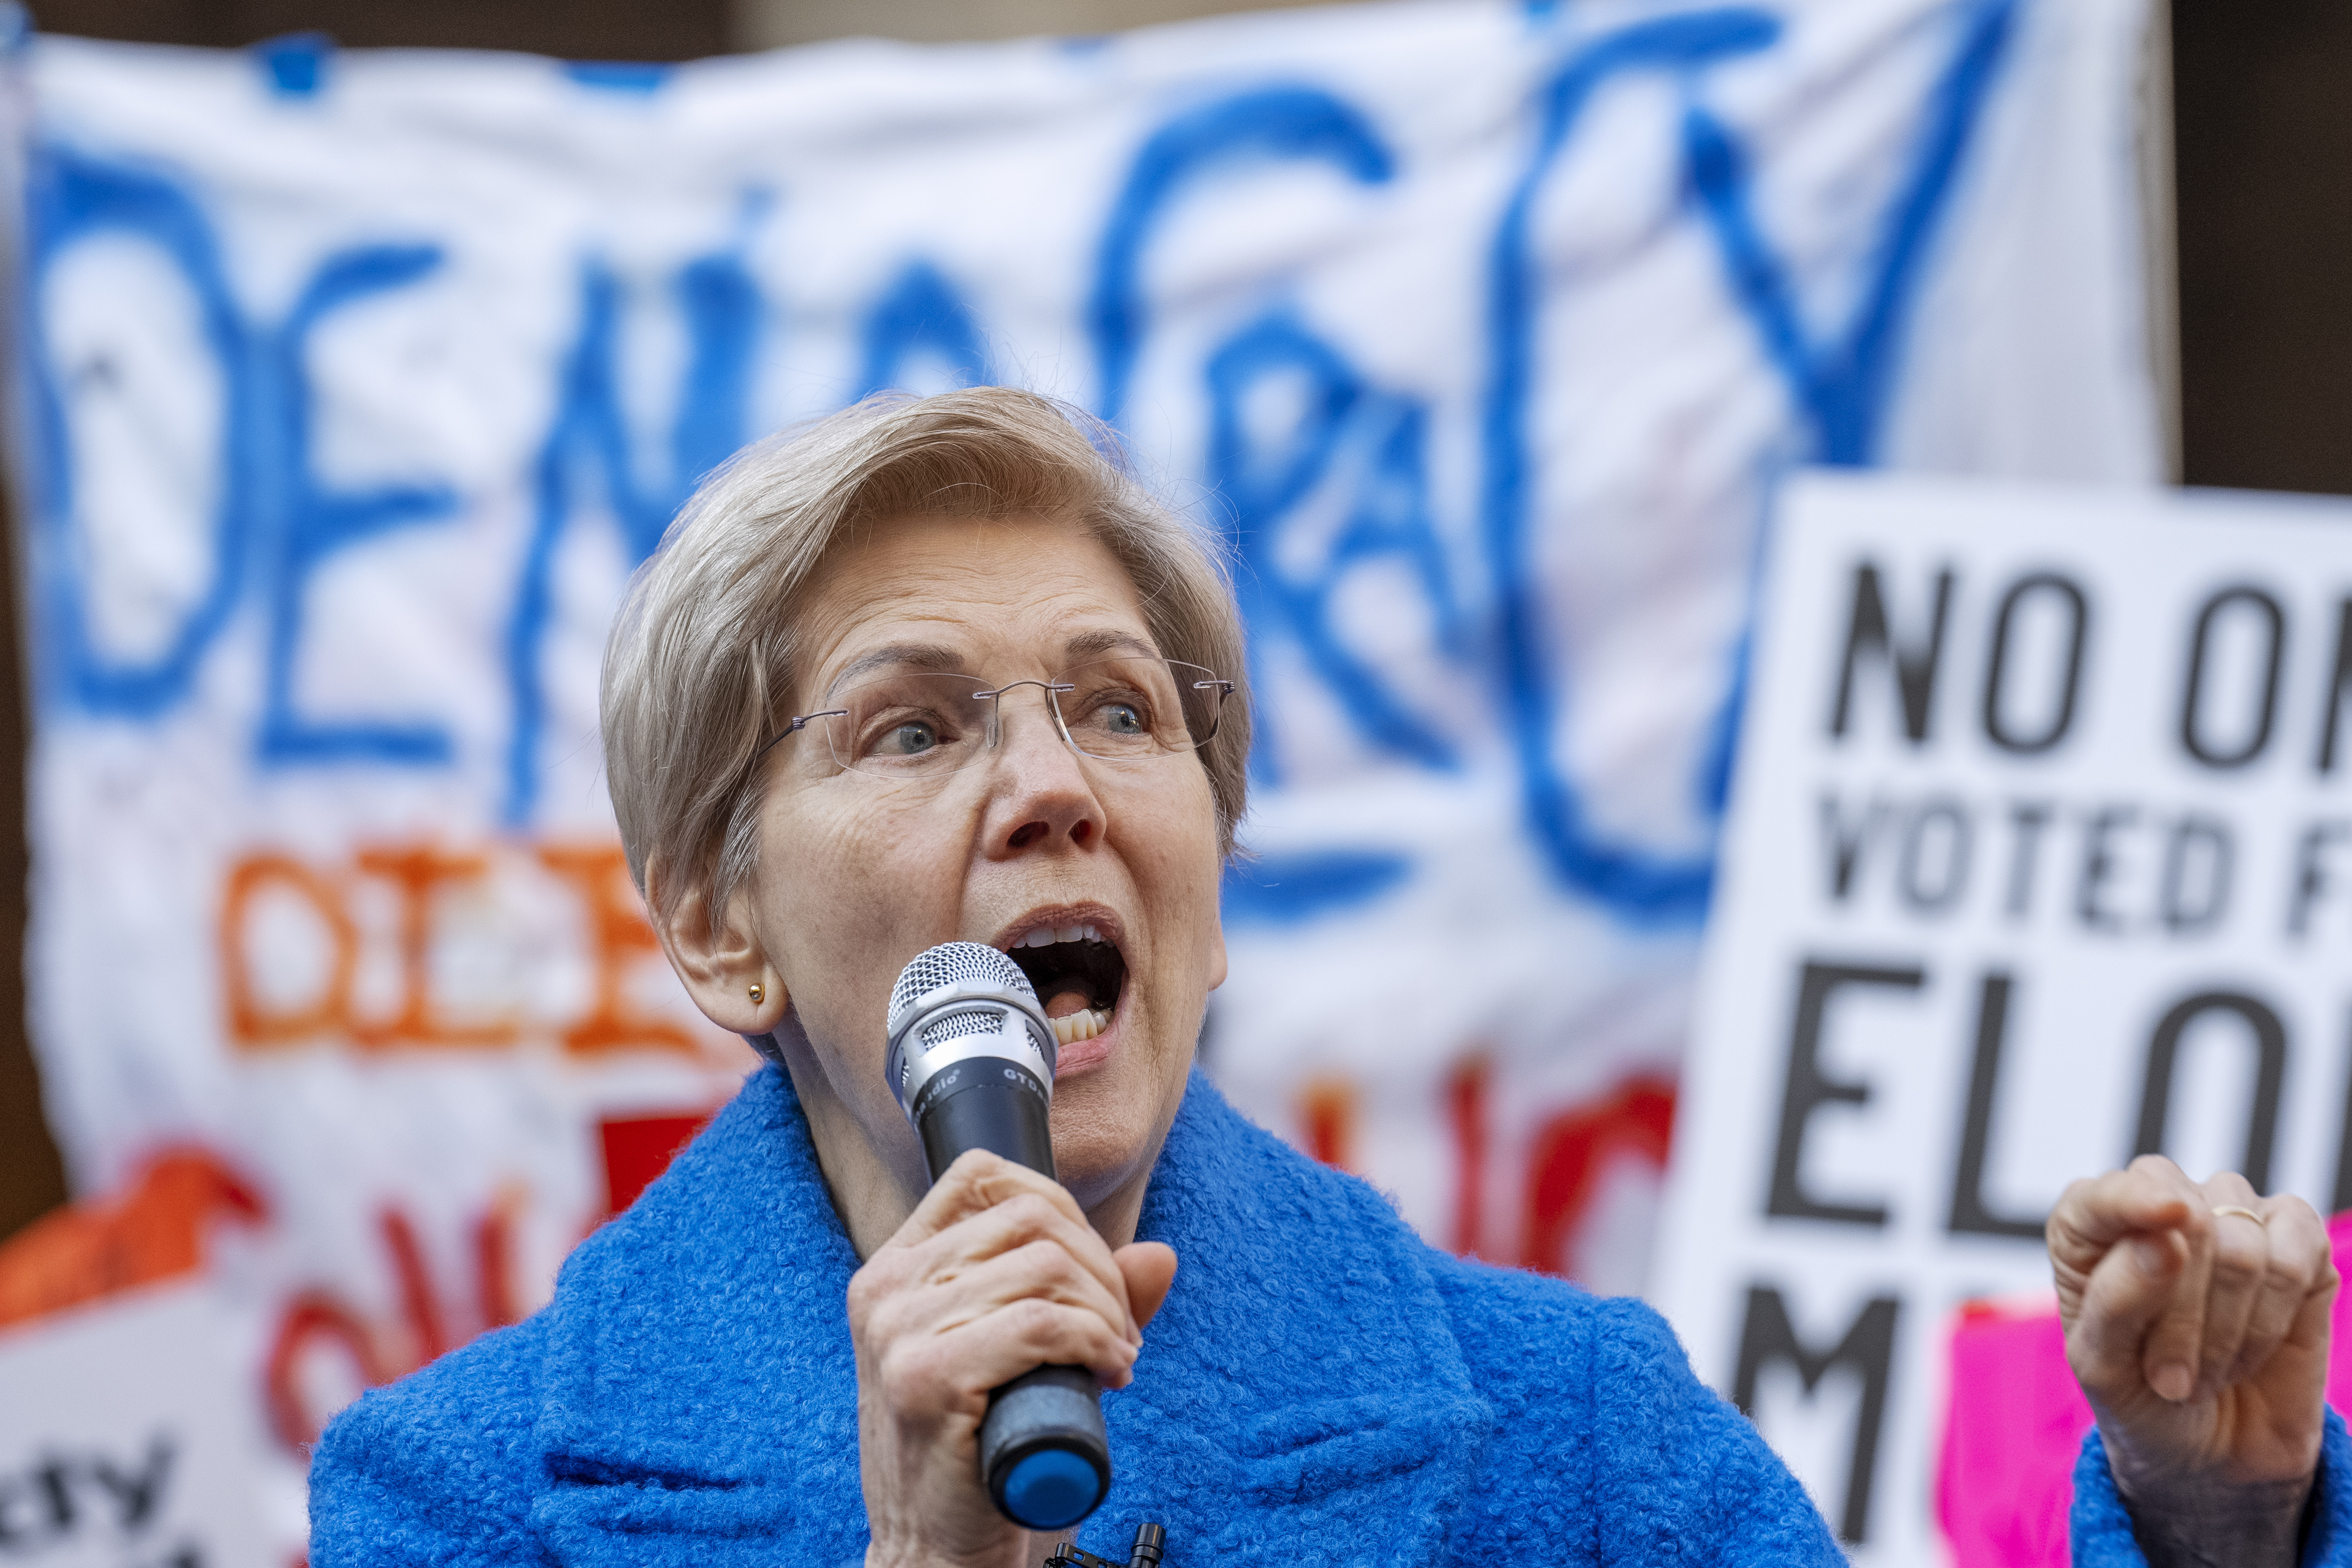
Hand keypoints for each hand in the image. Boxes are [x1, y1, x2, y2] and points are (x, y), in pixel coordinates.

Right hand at [849, 1150, 1178, 1567]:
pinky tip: (1108, 1374)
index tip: (1089, 1274)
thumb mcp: (1019, 1359)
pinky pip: (1042, 1324)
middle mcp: (886, 1289)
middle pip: (1031, 1218)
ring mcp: (898, 1332)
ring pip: (1045, 1266)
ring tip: (1112, 1359)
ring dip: (1106, 1312)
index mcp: (895, 1270)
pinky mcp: (926, 1379)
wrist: (933, 1551)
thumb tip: (1158, 1256)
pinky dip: (1096, 1342)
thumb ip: (1086, 1303)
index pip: (982, 1175)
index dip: (1060, 1209)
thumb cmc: (976, 1455)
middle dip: (1100, 1270)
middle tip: (1116, 1333)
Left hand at [2049, 1156, 2337, 1566]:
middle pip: (2188, 1222)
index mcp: (2090, 1226)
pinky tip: (2250, 1350)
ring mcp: (2232, 1216)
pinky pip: (2297, 1260)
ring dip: (2226, 1332)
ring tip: (2206, 1370)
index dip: (2135, 1201)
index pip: (2107, 1194)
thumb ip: (2117, 1299)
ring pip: (2243, 1247)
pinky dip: (2272, 1321)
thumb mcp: (2103, 1367)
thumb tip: (2165, 1238)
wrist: (2210, 1453)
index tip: (2169, 1217)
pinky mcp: (2296, 1242)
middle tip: (2170, 1378)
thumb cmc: (2139, 1398)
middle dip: (2184, 1319)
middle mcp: (2162, 1203)